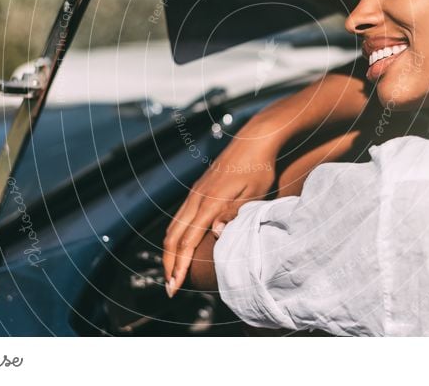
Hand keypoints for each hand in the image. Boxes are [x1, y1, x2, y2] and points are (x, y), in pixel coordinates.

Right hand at [162, 128, 278, 296]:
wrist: (254, 140)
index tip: (175, 287)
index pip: (188, 241)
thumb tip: (215, 234)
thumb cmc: (259, 169)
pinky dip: (174, 236)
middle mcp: (197, 198)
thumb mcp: (253, 194)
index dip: (180, 266)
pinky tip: (178, 247)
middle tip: (170, 288)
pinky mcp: (198, 190)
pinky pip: (179, 217)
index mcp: (210, 202)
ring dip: (169, 252)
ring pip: (173, 227)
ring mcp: (195, 193)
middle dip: (169, 265)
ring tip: (171, 273)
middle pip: (173, 237)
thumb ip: (233, 214)